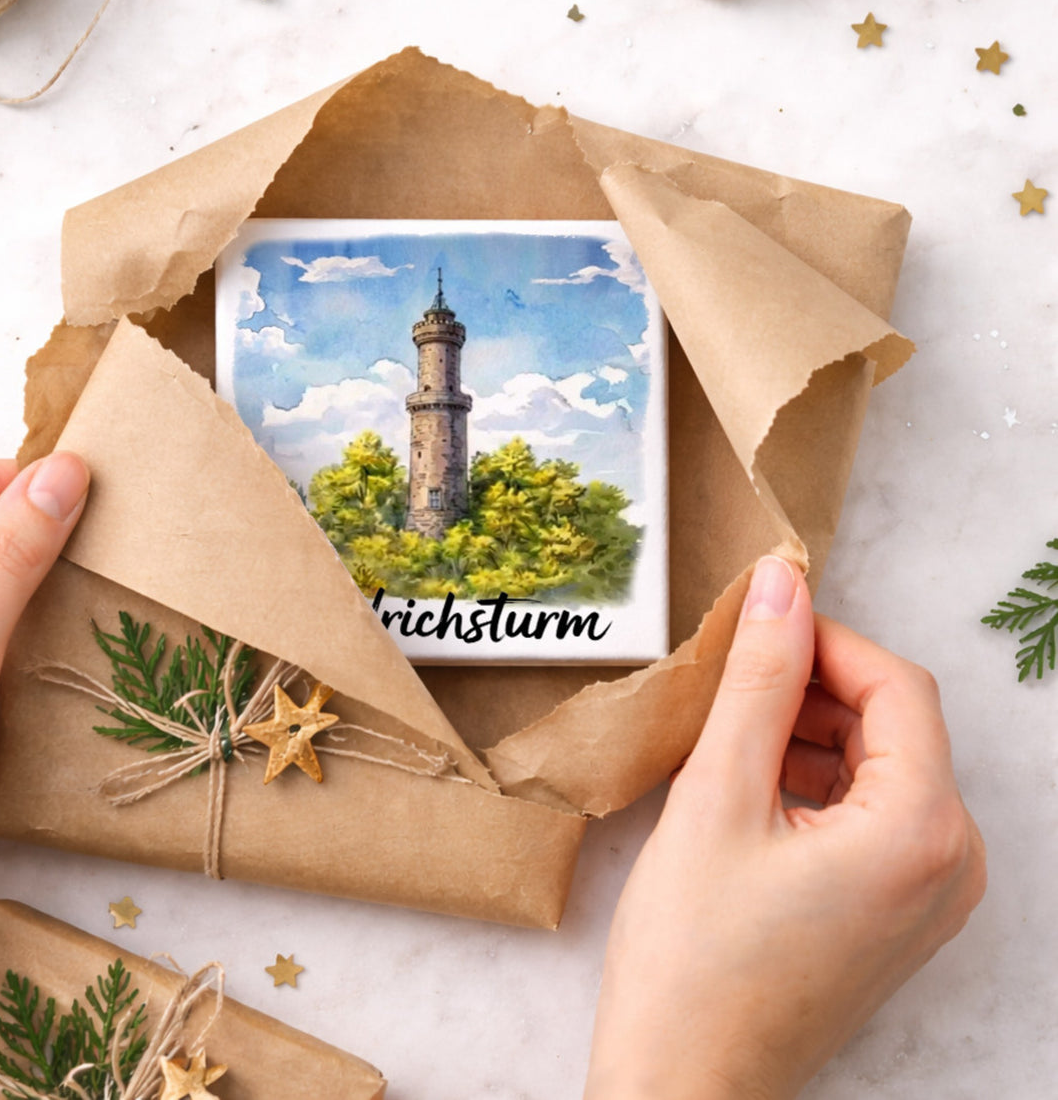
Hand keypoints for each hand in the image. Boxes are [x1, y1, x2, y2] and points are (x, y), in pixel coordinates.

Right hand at [585, 555, 986, 1099]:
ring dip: (806, 735)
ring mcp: (930, 896)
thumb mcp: (717, 796)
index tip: (753, 625)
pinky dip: (813, 784)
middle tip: (725, 687)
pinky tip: (746, 792)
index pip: (896, 685)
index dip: (823, 640)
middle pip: (893, 724)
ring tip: (724, 743)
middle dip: (810, 690)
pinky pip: (872, 815)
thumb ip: (757, 680)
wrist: (684, 1084)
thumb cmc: (693, 958)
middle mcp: (951, 865)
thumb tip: (781, 585)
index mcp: (922, 831)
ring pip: (878, 767)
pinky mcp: (898, 914)